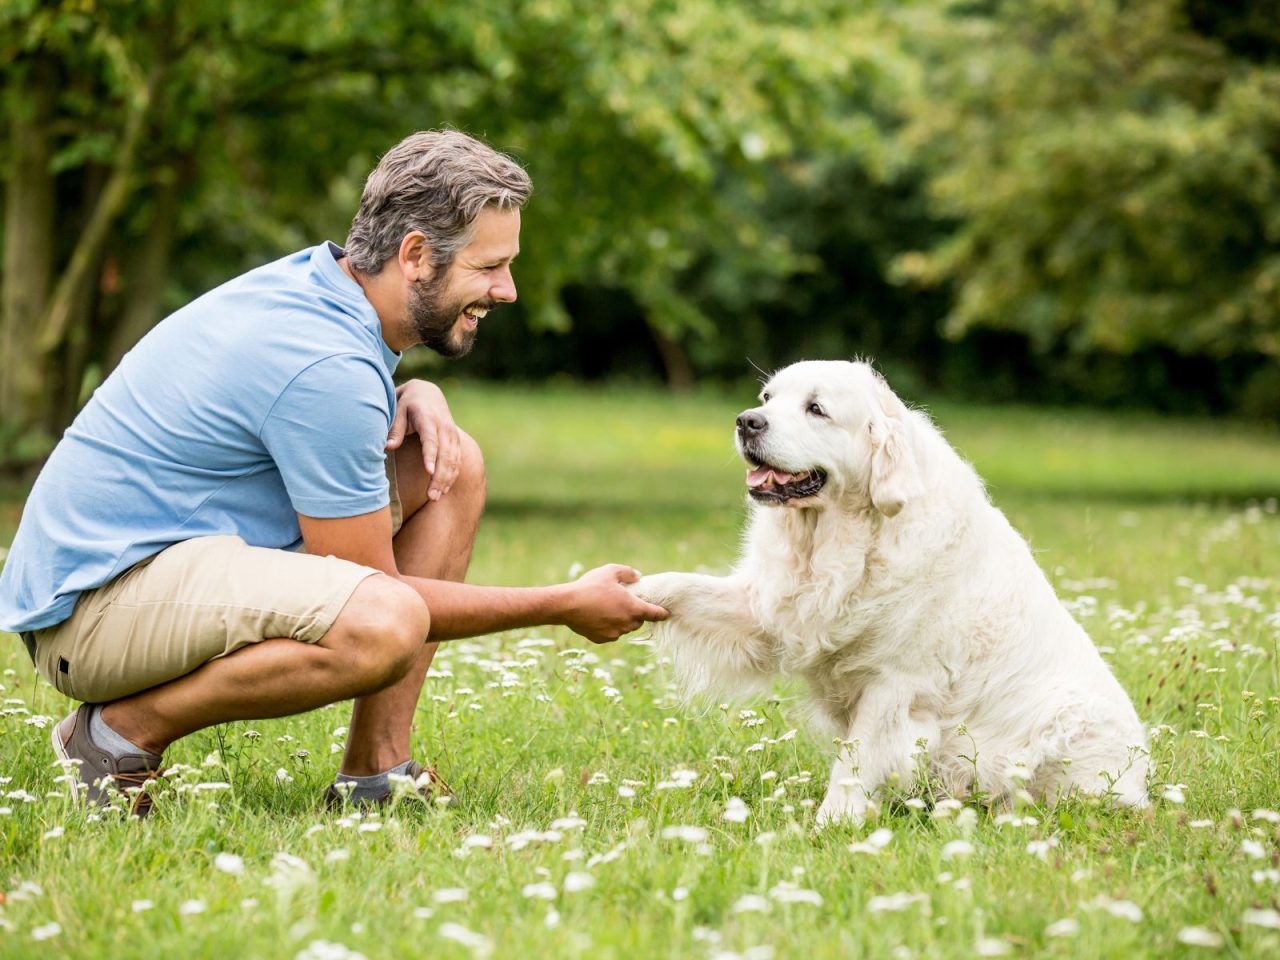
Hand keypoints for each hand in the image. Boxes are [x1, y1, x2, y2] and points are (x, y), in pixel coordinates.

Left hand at [387, 380, 459, 500]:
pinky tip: (443, 490)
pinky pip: (457, 461)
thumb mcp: (398, 411)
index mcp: (429, 418)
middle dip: (439, 476)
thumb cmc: (408, 404)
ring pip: (454, 460)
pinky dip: (451, 476)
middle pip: (445, 455)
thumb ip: (395, 429)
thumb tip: (388, 447)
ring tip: (434, 497)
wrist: (428, 393)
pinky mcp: (456, 441)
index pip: (431, 440)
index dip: (431, 456)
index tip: (429, 472)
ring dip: (446, 480)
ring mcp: (452, 434)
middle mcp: (444, 427)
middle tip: (430, 496)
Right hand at [559, 564, 668, 643]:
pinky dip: (608, 626)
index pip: (655, 613)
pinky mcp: (602, 639)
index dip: (662, 613)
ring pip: (624, 628)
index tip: (666, 613)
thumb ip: (628, 573)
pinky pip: (611, 633)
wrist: (567, 605)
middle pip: (638, 621)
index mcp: (633, 608)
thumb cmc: (590, 586)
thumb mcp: (610, 571)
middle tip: (623, 602)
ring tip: (607, 608)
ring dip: (621, 620)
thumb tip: (638, 576)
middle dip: (634, 613)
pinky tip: (597, 616)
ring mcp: (615, 633)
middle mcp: (627, 624)